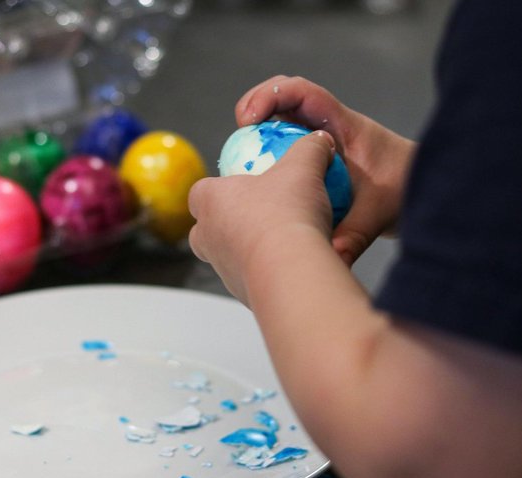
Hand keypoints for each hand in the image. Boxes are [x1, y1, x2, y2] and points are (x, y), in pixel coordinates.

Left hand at [189, 130, 335, 304]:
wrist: (291, 272)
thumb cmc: (288, 214)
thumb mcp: (304, 167)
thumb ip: (310, 148)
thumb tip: (320, 140)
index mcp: (210, 201)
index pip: (201, 191)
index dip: (219, 187)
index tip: (243, 185)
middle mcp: (207, 237)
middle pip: (206, 227)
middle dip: (226, 222)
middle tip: (259, 214)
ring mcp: (222, 268)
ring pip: (227, 256)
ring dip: (247, 249)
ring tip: (280, 242)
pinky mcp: (240, 293)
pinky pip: (250, 277)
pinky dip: (265, 271)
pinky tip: (291, 264)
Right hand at [236, 75, 415, 264]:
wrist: (423, 194)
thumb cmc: (405, 193)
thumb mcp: (378, 214)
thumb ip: (353, 235)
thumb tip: (330, 258)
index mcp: (343, 126)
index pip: (303, 92)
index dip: (271, 95)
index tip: (249, 120)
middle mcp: (328, 127)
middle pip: (284, 98)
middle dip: (255, 106)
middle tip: (238, 134)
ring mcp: (320, 142)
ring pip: (280, 124)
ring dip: (256, 135)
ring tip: (238, 162)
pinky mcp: (315, 159)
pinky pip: (283, 149)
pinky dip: (265, 158)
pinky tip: (254, 185)